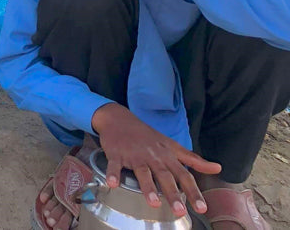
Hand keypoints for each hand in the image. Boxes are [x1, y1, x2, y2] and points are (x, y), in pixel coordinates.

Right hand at [92, 103, 219, 217]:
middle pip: (164, 176)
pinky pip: (114, 165)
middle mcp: (153, 156)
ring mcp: (134, 155)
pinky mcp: (116, 154)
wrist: (119, 119)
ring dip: (148, 187)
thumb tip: (217, 168)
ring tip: (153, 203)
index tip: (202, 208)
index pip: (184, 175)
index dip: (193, 191)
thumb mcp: (172, 146)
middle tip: (180, 211)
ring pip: (142, 172)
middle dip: (172, 194)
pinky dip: (113, 174)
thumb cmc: (147, 136)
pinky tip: (113, 183)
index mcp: (167, 156)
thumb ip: (193, 159)